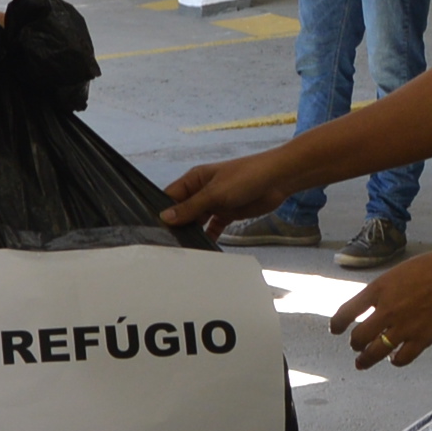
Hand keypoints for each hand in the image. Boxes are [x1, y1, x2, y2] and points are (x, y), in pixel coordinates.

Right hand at [162, 151, 298, 236]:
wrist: (277, 179)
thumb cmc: (244, 178)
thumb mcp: (215, 193)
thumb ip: (190, 207)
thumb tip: (164, 218)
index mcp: (194, 180)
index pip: (170, 196)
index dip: (162, 212)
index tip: (153, 232)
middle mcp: (201, 191)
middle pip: (183, 211)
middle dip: (177, 226)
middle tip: (166, 247)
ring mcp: (214, 203)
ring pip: (197, 221)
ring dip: (192, 233)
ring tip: (181, 251)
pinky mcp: (227, 213)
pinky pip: (213, 228)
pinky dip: (209, 236)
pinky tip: (203, 249)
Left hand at [333, 254, 431, 368]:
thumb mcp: (400, 271)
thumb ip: (385, 290)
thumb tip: (378, 305)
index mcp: (379, 289)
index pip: (347, 312)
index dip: (337, 324)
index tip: (335, 329)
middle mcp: (386, 311)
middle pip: (358, 337)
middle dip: (355, 344)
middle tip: (356, 346)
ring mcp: (403, 327)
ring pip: (374, 352)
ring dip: (366, 359)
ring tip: (362, 362)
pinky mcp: (421, 340)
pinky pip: (401, 359)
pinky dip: (395, 361)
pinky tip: (394, 358)